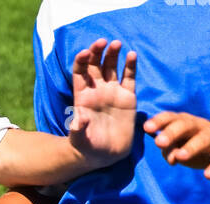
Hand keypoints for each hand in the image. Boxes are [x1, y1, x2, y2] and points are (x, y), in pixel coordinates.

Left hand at [69, 39, 137, 169]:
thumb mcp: (79, 140)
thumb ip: (77, 128)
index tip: (85, 53)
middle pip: (95, 64)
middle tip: (103, 42)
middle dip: (97, 51)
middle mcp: (97, 90)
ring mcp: (112, 92)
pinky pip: (129, 77)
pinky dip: (130, 65)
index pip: (80, 72)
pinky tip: (132, 55)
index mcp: (83, 96)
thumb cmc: (87, 147)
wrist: (105, 156)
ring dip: (113, 53)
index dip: (81, 60)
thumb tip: (78, 119)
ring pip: (112, 66)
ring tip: (117, 44)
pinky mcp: (127, 97)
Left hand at [143, 112, 209, 178]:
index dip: (160, 121)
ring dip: (191, 147)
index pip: (172, 118)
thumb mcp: (183, 147)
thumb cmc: (200, 149)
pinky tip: (208, 176)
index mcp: (187, 123)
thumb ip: (170, 149)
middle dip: (172, 132)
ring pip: (203, 139)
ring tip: (180, 157)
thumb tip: (166, 152)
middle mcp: (201, 127)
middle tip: (159, 142)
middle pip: (186, 125)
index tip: (146, 128)